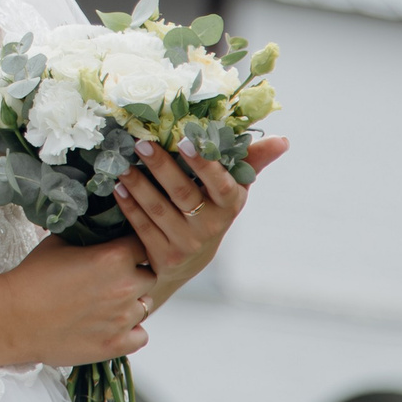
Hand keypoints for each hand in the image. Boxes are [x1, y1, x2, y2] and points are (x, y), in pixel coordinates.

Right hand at [6, 235, 155, 364]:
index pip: (142, 245)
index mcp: (114, 257)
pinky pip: (142, 335)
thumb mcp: (58, 243)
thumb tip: (97, 231)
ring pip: (146, 306)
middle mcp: (125, 287)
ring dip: (131, 302)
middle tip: (111, 279)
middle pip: (149, 276)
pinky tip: (111, 325)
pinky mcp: (116, 345)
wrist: (14, 318)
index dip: (130, 247)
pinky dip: (131, 330)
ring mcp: (123, 319)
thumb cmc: (32, 279)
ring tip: (106, 303)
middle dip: (134, 275)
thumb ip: (87, 237)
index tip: (119, 252)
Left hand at [115, 134, 289, 307]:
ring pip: (159, 210)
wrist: (190, 261)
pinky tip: (118, 187)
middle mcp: (210, 227)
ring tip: (123, 163)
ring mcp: (186, 244)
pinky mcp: (164, 256)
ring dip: (138, 185)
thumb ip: (251, 160)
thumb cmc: (213, 209)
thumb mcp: (233, 188)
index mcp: (229, 205)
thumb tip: (283, 140)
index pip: (221, 184)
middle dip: (162, 167)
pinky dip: (129, 206)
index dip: (204, 164)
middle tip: (142, 143)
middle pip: (183, 194)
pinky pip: (143, 228)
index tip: (185, 140)